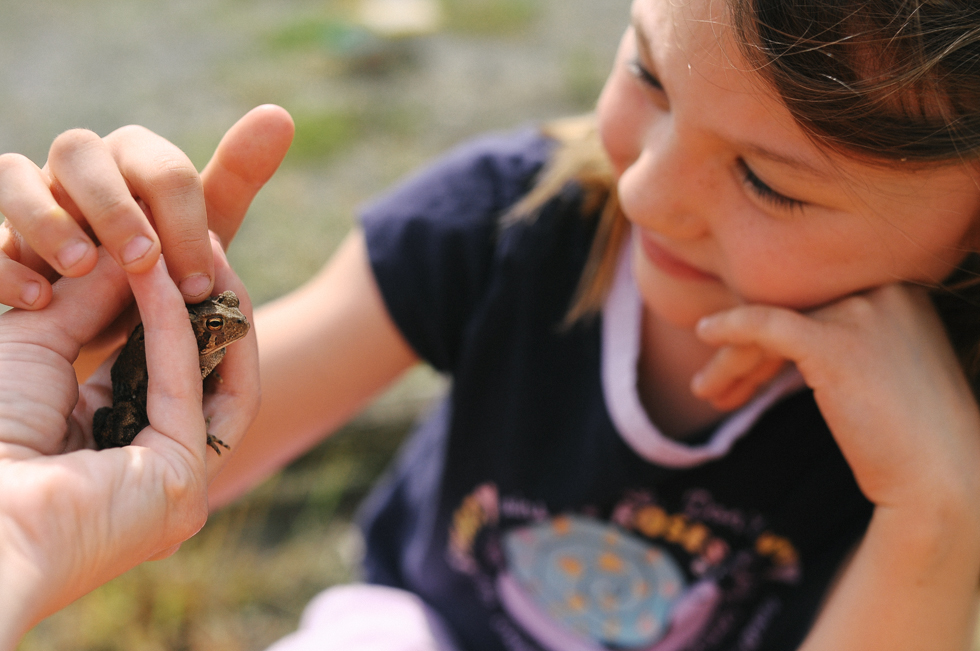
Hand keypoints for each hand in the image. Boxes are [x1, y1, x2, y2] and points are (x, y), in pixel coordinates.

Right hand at [0, 104, 293, 308]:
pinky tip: (38, 300)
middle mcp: (81, 168)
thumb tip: (279, 114)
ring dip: (46, 219)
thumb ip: (237, 178)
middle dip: (112, 206)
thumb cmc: (168, 267)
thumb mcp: (207, 232)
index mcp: (137, 159)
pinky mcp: (2, 238)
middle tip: (139, 262)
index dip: (184, 223)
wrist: (120, 321)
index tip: (199, 284)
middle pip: (79, 150)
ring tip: (78, 267)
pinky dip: (6, 264)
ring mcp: (33, 197)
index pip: (162, 167)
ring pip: (13, 174)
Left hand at [0, 240, 257, 648]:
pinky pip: (185, 386)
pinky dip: (174, 326)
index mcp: (109, 451)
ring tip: (199, 249)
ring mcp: (176, 485)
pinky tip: (159, 277)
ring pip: (218, 383)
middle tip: (201, 242)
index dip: (167, 305)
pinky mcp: (183, 483)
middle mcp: (152, 473)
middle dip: (205, 302)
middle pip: (205, 375)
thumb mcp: (36, 342)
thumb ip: (92, 298)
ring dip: (211, 311)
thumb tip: (137, 251)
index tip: (168, 248)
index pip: (158, 370)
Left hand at [695, 283, 979, 511]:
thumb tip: (779, 338)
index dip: (771, 334)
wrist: (941, 478)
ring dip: (733, 360)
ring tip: (706, 391)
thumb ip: (841, 340)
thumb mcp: (880, 368)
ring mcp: (862, 312)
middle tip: (715, 384)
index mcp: (898, 290)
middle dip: (747, 350)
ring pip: (771, 324)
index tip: (747, 369)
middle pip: (790, 310)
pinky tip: (704, 333)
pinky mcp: (836, 343)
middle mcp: (884, 290)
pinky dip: (731, 326)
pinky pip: (766, 325)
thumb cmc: (911, 436)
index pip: (813, 302)